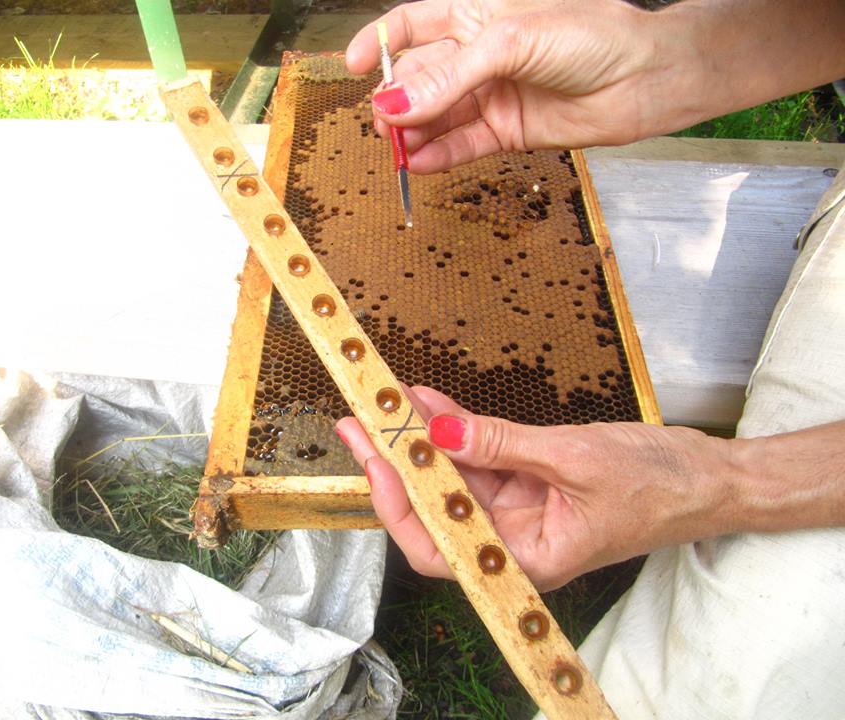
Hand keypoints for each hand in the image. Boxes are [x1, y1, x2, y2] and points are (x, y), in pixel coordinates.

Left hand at [336, 386, 742, 589]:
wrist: (708, 476)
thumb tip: (440, 431)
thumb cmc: (660, 486)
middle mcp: (511, 538)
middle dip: (395, 465)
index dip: (399, 506)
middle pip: (436, 507)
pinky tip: (430, 400)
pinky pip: (480, 451)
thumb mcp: (576, 460)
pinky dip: (456, 425)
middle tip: (360, 421)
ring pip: (452, 474)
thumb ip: (503, 444)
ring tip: (386, 400)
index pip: (439, 545)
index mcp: (525, 559)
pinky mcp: (526, 477)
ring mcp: (517, 506)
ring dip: (421, 437)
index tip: (375, 459)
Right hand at [345, 0, 681, 171]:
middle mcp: (477, 56)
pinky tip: (419, 165)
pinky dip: (438, 157)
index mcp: (476, 15)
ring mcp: (489, 95)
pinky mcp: (504, 131)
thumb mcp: (511, 43)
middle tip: (384, 124)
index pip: (412, 25)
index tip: (353, 67)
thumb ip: (450, 76)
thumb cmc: (591, 37)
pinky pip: (460, 146)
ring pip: (435, 117)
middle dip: (397, 101)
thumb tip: (395, 105)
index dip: (379, 44)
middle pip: (418, 78)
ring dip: (413, 134)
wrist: (644, 80)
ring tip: (398, 149)